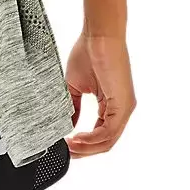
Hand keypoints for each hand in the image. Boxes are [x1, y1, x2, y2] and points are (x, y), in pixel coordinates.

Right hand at [65, 33, 135, 157]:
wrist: (98, 36)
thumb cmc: (89, 53)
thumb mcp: (75, 87)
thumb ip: (74, 108)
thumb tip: (68, 125)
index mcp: (112, 105)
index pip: (100, 135)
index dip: (83, 145)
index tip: (65, 147)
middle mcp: (122, 110)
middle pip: (105, 143)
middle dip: (84, 151)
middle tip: (65, 153)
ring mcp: (124, 108)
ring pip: (108, 141)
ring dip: (87, 148)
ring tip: (68, 147)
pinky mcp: (123, 104)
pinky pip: (109, 131)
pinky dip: (92, 138)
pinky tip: (76, 137)